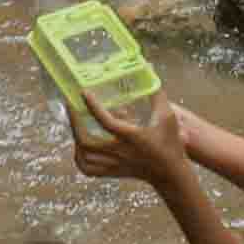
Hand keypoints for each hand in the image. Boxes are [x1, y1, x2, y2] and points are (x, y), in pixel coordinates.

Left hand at [68, 93, 197, 192]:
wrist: (171, 174)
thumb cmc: (170, 144)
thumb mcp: (168, 117)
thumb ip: (156, 94)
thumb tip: (150, 69)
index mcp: (131, 137)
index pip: (106, 122)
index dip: (92, 106)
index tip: (84, 93)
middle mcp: (120, 152)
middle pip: (86, 141)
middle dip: (74, 122)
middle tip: (72, 106)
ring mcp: (114, 164)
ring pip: (83, 155)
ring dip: (75, 138)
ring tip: (75, 122)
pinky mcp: (112, 172)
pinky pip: (87, 168)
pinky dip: (79, 156)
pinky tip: (80, 146)